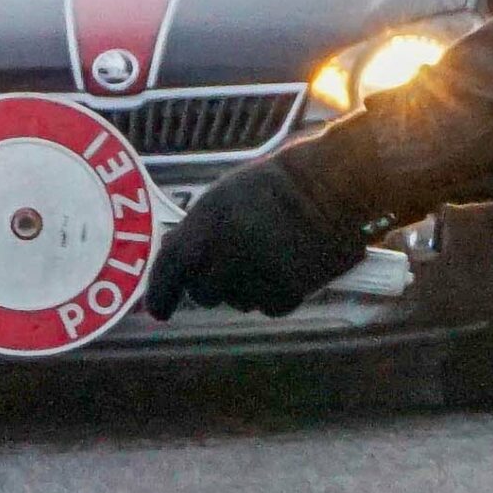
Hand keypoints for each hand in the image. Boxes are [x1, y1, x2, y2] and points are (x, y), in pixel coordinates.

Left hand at [146, 151, 368, 318]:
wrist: (334, 182)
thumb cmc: (275, 188)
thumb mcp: (224, 198)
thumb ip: (195, 232)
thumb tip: (176, 270)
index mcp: (208, 218)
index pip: (171, 265)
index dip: (159, 292)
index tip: (158, 311)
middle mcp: (228, 247)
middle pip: (204, 292)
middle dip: (213, 287)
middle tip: (234, 268)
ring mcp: (260, 269)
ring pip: (238, 302)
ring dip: (247, 289)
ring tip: (271, 254)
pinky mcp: (291, 287)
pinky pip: (270, 306)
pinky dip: (277, 293)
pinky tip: (290, 266)